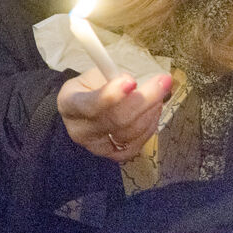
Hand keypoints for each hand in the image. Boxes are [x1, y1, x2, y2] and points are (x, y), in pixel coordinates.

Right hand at [57, 67, 171, 161]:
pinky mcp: (113, 156)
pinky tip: (152, 112)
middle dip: (144, 100)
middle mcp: (79, 130)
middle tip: (163, 82)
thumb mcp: (94, 76)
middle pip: (115, 120)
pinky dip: (149, 127)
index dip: (111, 94)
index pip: (90, 104)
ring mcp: (96, 147)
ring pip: (130, 133)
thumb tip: (132, 83)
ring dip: (150, 111)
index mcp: (69, 104)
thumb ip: (110, 77)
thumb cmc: (91, 89)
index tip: (131, 81)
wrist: (85, 111)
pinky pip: (136, 145)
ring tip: (159, 94)